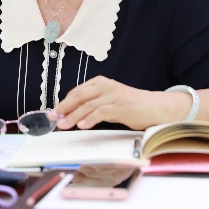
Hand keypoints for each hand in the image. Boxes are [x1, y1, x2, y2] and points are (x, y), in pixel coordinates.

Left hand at [51, 76, 188, 130]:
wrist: (155, 107)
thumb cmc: (131, 106)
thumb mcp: (108, 102)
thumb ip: (92, 105)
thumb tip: (71, 115)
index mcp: (100, 83)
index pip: (77, 91)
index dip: (64, 102)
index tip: (54, 113)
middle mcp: (105, 86)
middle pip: (79, 96)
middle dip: (64, 108)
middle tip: (53, 118)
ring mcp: (113, 95)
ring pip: (88, 105)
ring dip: (73, 116)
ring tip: (64, 125)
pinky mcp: (121, 106)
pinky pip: (102, 112)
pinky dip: (90, 119)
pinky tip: (82, 125)